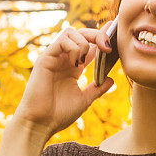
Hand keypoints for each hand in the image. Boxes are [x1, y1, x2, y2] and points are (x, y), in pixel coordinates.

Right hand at [14, 21, 114, 139]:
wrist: (41, 123)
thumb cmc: (59, 114)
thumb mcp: (84, 100)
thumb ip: (97, 89)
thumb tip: (112, 79)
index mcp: (74, 68)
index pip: (89, 46)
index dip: (101, 38)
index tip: (114, 33)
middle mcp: (64, 60)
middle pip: (81, 34)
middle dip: (97, 34)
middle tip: (107, 47)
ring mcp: (54, 58)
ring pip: (70, 32)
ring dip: (84, 43)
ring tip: (84, 62)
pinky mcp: (45, 59)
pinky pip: (61, 41)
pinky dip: (73, 47)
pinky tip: (75, 63)